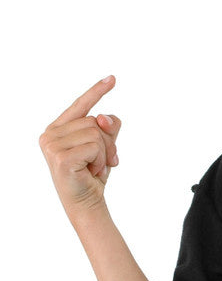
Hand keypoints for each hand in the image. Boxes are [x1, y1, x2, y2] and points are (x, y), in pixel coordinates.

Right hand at [39, 76, 121, 216]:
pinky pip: (95, 147)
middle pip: (94, 121)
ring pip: (96, 133)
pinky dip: (100, 160)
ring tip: (94, 167)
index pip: (80, 106)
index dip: (96, 91)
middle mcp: (50, 134)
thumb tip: (103, 117)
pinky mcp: (61, 157)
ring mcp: (52, 145)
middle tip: (101, 162)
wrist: (86, 203)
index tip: (112, 78)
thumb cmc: (91, 174)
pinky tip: (91, 172)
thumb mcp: (103, 145)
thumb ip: (107, 126)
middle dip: (107, 142)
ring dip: (103, 153)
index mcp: (58, 128)